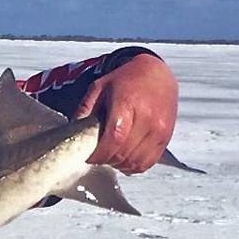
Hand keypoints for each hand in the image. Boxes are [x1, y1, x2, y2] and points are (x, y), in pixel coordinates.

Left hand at [73, 53, 177, 174]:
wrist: (156, 73)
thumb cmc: (124, 80)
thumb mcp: (98, 87)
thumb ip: (85, 109)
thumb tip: (72, 131)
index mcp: (127, 104)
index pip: (114, 139)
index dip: (100, 154)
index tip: (89, 157)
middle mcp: (147, 119)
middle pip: (124, 154)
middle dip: (106, 160)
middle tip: (97, 156)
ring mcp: (159, 130)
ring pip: (136, 161)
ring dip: (120, 165)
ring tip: (110, 157)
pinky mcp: (166, 137)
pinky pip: (149, 161)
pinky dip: (135, 165)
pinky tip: (125, 158)